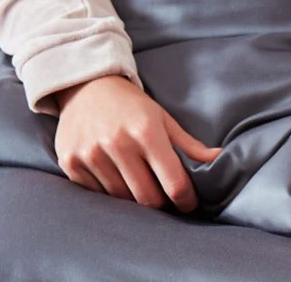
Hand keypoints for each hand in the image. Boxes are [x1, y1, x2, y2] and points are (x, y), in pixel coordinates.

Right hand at [54, 75, 221, 211]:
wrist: (84, 86)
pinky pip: (96, 194)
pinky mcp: (71, 162)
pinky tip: (114, 178)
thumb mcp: (162, 118)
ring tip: (139, 186)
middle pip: (148, 199)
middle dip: (161, 204)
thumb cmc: (130, 105)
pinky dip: (108, 193)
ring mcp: (91, 154)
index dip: (186, 200)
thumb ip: (189, 144)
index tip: (188, 203)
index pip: (173, 183)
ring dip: (133, 199)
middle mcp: (118, 144)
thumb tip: (219, 159)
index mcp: (146, 132)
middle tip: (165, 198)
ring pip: (121, 199)